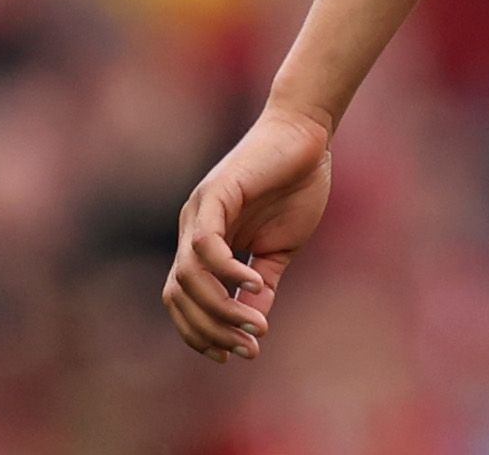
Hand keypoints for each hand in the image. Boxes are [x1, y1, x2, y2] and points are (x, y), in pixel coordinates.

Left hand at [164, 102, 332, 362]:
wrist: (309, 135)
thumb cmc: (297, 184)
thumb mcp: (280, 246)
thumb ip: (263, 281)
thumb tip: (255, 325)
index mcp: (204, 244)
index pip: (185, 300)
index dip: (201, 333)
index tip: (235, 354)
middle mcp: (192, 230)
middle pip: (179, 296)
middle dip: (210, 330)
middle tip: (247, 346)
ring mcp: (199, 213)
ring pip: (188, 278)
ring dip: (219, 308)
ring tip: (255, 323)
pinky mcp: (216, 195)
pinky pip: (206, 245)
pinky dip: (227, 271)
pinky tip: (255, 283)